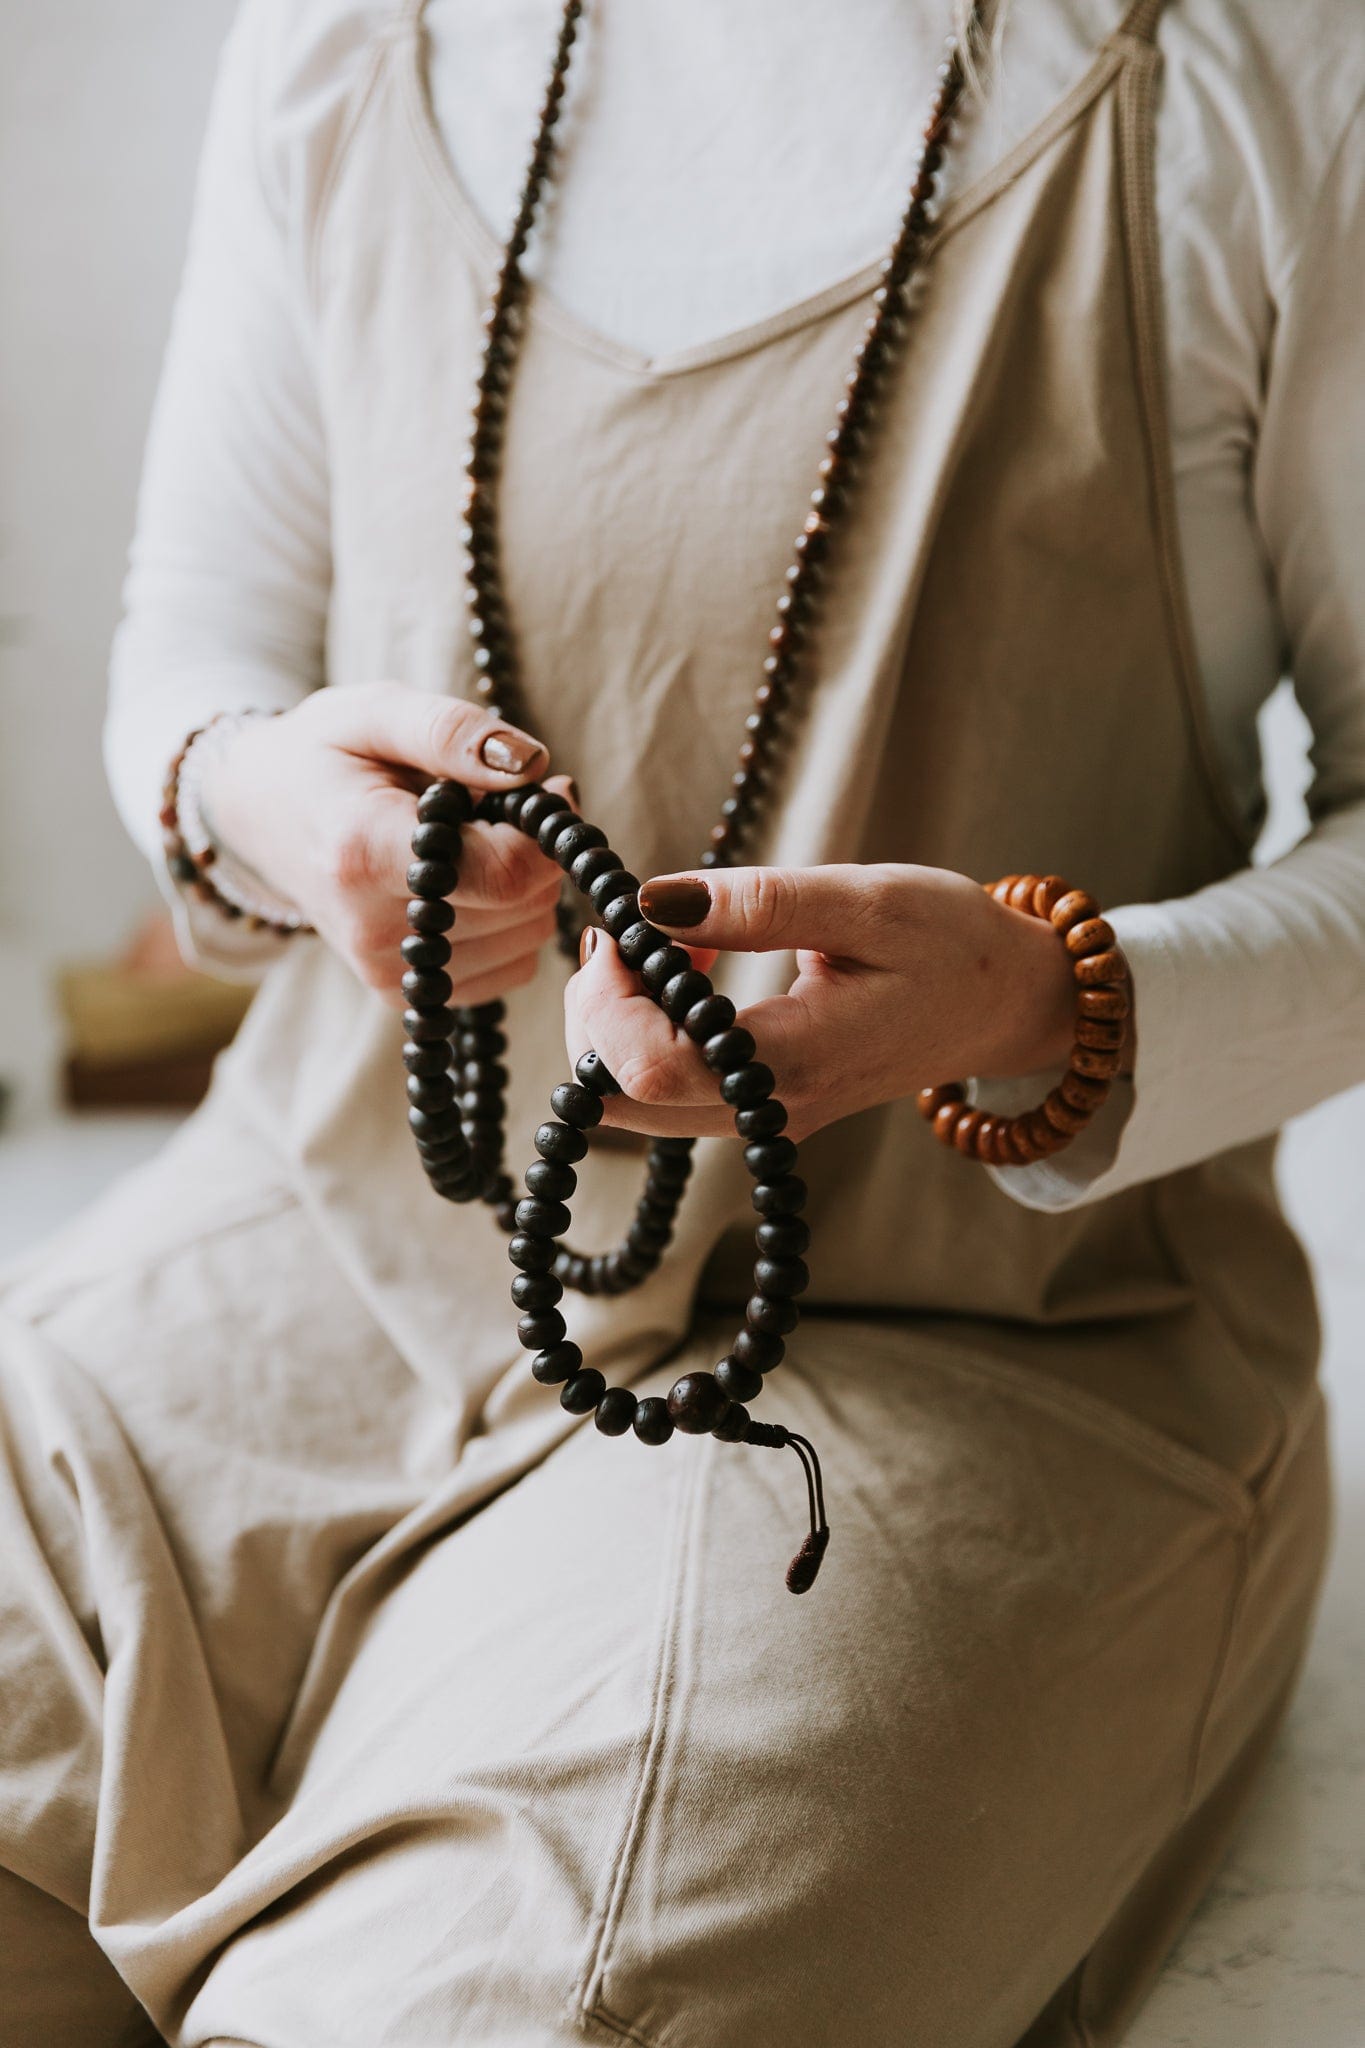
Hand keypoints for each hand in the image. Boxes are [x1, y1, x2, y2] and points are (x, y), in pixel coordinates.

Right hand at [199, 681, 568, 1004]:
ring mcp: (388, 970)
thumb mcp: (375, 711)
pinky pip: (512, 969)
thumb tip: (531, 765)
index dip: (545, 832)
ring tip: (473, 844)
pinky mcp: (407, 993)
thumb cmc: (324, 755)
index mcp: (364, 852)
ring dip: (524, 886)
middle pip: (523, 908)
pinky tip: (471, 884)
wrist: (260, 816)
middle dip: (533, 851)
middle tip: (495, 807)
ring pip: (527, 940)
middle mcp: (372, 928)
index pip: (503, 876)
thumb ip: (452, 731)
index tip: (541, 790)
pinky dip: (511, 923)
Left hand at [564, 862, 1078, 1139]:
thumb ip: (760, 903)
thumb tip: (652, 902)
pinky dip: (650, 1027)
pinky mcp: (760, 1108)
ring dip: (620, 1018)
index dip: (607, 999)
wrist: (1009, 1003)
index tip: (628, 926)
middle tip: (635, 930)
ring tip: (673, 942)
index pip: (647, 1068)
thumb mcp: (869, 899)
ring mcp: (763, 1121)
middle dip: (597, 1008)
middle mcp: (769, 1111)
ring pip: (632, 1102)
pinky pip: (667, 1088)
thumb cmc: (953, 943)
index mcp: (796, 1061)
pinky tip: (693, 966)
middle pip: (618, 1097)